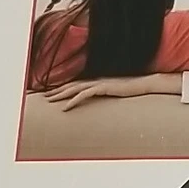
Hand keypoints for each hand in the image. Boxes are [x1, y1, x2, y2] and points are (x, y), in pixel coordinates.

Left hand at [44, 74, 179, 110]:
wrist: (144, 84)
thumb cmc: (133, 89)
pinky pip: (84, 95)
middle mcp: (95, 80)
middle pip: (71, 85)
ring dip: (60, 95)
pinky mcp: (102, 87)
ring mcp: (98, 83)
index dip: (64, 88)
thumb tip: (102, 98)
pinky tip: (65, 107)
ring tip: (50, 101)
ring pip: (74, 88)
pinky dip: (73, 100)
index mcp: (98, 81)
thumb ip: (108, 93)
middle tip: (45, 97)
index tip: (53, 93)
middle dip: (57, 91)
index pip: (77, 84)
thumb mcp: (117, 92)